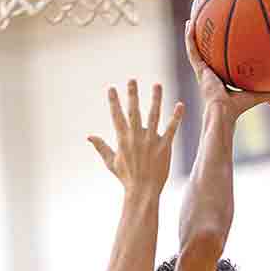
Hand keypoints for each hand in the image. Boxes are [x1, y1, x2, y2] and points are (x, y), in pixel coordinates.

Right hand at [88, 80, 183, 197]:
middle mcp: (136, 137)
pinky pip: (172, 129)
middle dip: (132, 94)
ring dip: (156, 99)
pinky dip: (176, 116)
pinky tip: (180, 104)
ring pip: (154, 115)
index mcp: (122, 139)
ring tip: (157, 85)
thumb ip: (101, 147)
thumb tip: (89, 136)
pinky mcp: (165, 147)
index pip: (116, 115)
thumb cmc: (126, 178)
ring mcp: (151, 141)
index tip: (112, 88)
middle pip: (134, 111)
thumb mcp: (111, 162)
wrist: (142, 191)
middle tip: (132, 80)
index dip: (114, 101)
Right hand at [185, 19, 269, 120]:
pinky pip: (192, 50)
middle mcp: (211, 73)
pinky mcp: (199, 69)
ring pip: (196, 48)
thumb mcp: (258, 95)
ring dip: (193, 34)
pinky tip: (189, 25)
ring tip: (192, 18)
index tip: (225, 38)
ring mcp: (203, 71)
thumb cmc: (239, 107)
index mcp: (222, 78)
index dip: (223, 51)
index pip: (222, 61)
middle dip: (207, 39)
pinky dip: (189, 38)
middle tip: (207, 23)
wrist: (224, 111)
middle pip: (208, 52)